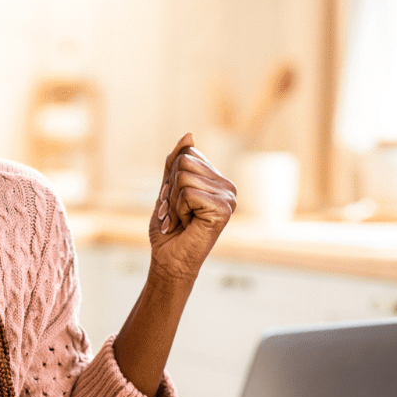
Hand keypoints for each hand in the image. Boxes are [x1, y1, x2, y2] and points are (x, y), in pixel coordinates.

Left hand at [149, 132, 236, 280]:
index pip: (187, 155)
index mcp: (217, 181)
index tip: (175, 203)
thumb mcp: (168, 189)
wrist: (170, 260)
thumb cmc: (170, 229)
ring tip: (182, 220)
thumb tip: (190, 135)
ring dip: (174, 201)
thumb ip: (176, 161)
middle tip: (177, 213)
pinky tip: (188, 225)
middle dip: (170, 189)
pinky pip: (187, 193)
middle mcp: (228, 187)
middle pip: (185, 162)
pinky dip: (179, 210)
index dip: (171, 179)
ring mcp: (229, 198)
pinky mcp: (224, 209)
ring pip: (184, 176)